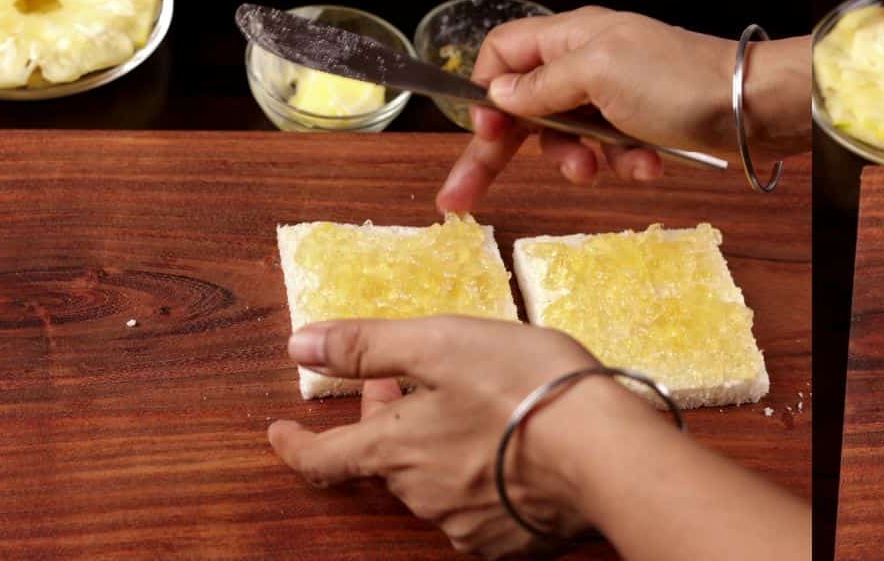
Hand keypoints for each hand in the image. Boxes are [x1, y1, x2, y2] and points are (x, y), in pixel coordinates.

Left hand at [268, 316, 662, 557]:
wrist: (604, 454)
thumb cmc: (524, 388)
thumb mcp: (441, 343)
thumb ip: (368, 344)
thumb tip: (299, 344)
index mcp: (395, 450)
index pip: (323, 459)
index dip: (295, 444)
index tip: (279, 432)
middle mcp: (420, 496)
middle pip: (385, 462)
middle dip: (387, 422)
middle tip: (406, 382)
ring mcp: (466, 524)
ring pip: (433, 482)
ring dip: (436, 445)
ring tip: (474, 404)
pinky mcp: (510, 539)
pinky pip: (478, 506)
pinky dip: (480, 474)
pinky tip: (511, 448)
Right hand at [438, 7, 811, 208]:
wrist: (754, 107)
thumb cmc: (679, 81)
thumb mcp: (599, 74)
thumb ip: (543, 85)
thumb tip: (498, 94)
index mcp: (571, 37)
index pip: (502, 55)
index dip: (486, 95)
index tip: (485, 134)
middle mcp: (588, 61)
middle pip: (524, 106)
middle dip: (504, 150)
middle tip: (462, 199)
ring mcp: (617, 94)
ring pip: (566, 137)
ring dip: (578, 158)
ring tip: (601, 167)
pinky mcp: (644, 125)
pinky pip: (610, 152)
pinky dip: (624, 163)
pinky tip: (648, 166)